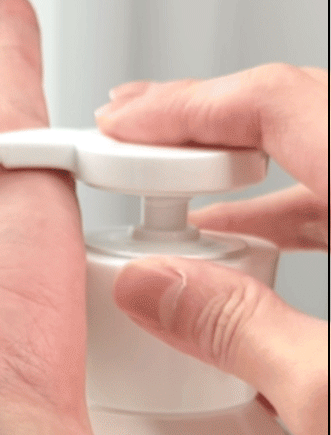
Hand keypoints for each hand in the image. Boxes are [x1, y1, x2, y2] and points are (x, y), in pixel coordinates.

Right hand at [95, 63, 327, 434]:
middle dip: (200, 119)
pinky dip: (283, 206)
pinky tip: (238, 231)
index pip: (278, 101)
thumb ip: (241, 333)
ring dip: (236, 164)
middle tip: (132, 131)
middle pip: (296, 108)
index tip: (124, 119)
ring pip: (319, 148)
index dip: (185, 103)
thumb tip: (154, 289)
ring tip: (167, 179)